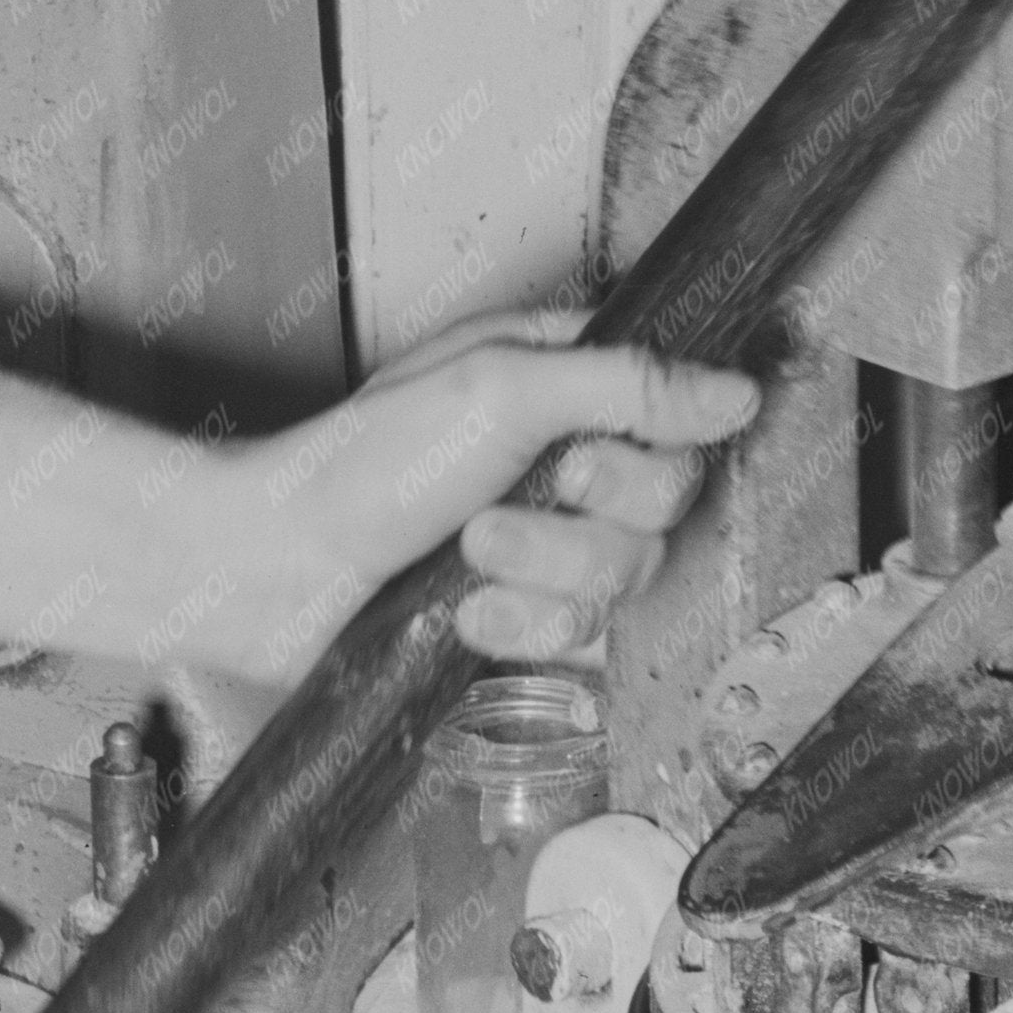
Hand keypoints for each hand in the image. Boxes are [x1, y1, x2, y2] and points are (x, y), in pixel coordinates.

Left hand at [231, 313, 755, 687]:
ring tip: (468, 551)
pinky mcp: (526, 607)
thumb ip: (628, 385)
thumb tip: (736, 390)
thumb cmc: (359, 463)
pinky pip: (582, 633)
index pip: (679, 408)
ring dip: (544, 572)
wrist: (276, 570)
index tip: (587, 458)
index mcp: (562, 378)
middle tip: (508, 500)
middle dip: (587, 518)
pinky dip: (521, 625)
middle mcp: (565, 452)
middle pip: (667, 501)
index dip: (655, 445)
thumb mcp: (499, 391)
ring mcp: (547, 535)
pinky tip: (465, 608)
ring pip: (628, 573)